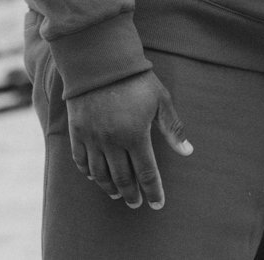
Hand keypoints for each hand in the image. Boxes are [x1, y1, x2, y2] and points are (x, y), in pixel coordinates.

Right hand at [65, 69, 192, 209]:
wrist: (100, 60)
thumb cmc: (135, 78)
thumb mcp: (160, 100)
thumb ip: (172, 128)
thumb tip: (187, 151)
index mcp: (135, 135)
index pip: (146, 174)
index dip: (153, 191)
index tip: (157, 204)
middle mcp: (112, 141)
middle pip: (122, 179)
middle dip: (131, 194)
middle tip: (136, 203)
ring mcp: (92, 137)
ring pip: (100, 174)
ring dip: (110, 187)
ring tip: (117, 194)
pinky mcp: (77, 130)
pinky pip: (80, 160)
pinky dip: (88, 172)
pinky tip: (94, 177)